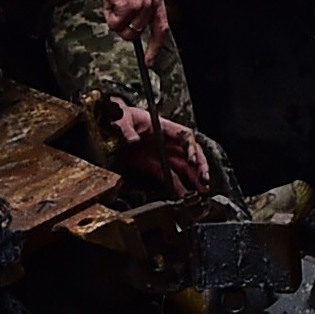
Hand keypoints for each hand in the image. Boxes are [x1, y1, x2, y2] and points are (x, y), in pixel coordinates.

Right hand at [95, 0, 171, 49]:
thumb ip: (140, 3)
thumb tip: (131, 25)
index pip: (162, 27)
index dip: (156, 46)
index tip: (150, 61)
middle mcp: (153, 0)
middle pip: (138, 32)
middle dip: (122, 27)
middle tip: (114, 10)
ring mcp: (143, 4)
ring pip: (126, 30)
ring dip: (114, 19)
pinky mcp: (130, 5)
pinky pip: (115, 24)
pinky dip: (108, 14)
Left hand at [101, 100, 216, 196]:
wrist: (109, 128)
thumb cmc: (120, 117)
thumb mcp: (122, 118)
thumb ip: (126, 128)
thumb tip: (132, 139)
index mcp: (163, 127)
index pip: (185, 136)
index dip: (191, 148)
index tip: (192, 160)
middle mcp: (167, 142)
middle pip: (190, 153)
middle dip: (200, 166)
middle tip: (205, 179)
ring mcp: (162, 155)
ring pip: (184, 167)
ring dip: (194, 179)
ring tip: (202, 190)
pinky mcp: (154, 167)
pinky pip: (170, 177)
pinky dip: (178, 187)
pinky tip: (185, 195)